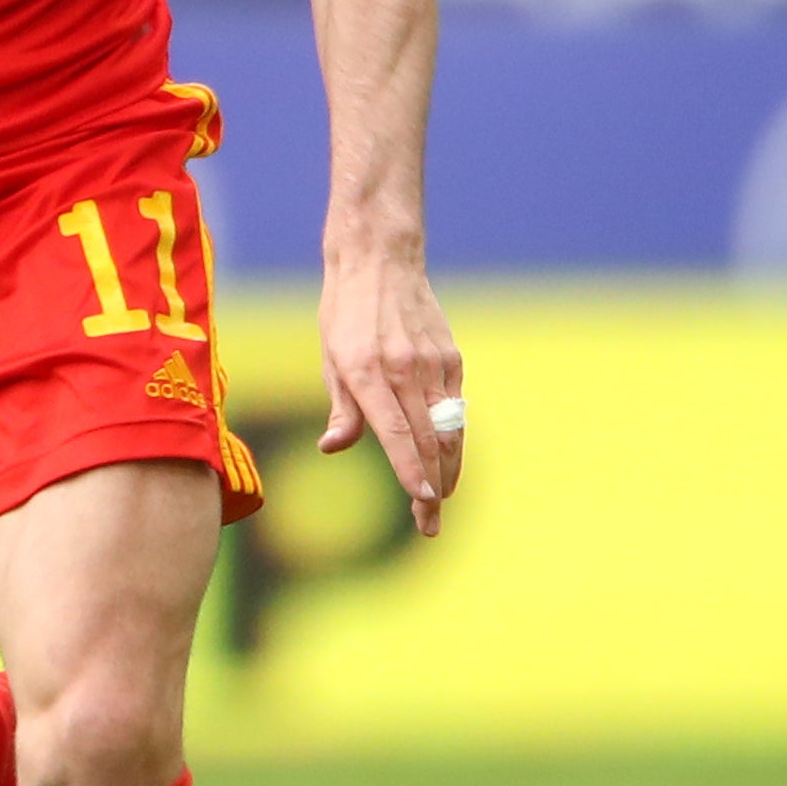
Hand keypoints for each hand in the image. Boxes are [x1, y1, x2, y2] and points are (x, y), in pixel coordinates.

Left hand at [317, 234, 463, 537]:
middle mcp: (404, 369)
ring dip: (448, 470)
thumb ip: (341, 408)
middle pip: (427, 440)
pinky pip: (456, 408)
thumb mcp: (330, 358)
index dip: (410, 470)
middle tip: (428, 524)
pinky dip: (454, 439)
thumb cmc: (345, 314)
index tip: (422, 500)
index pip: (396, 432)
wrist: (381, 262)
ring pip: (449, 428)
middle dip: (430, 487)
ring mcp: (433, 363)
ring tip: (439, 501)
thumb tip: (333, 447)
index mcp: (366, 370)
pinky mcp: (452, 358)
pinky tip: (448, 461)